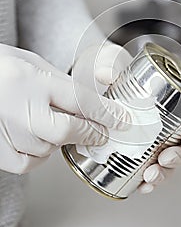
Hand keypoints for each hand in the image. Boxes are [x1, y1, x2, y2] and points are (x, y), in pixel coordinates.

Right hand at [0, 45, 129, 173]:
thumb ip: (65, 84)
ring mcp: (3, 128)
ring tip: (56, 126)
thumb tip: (97, 101)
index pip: (78, 99)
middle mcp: (16, 105)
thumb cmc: (3, 66)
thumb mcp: (36, 64)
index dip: (106, 113)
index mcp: (30, 78)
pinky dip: (39, 155)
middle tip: (103, 133)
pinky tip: (39, 141)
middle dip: (90, 133)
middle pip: (65, 130)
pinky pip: (27, 162)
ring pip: (47, 149)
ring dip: (60, 142)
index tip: (122, 121)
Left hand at [95, 42, 180, 193]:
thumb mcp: (108, 58)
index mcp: (168, 98)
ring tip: (150, 177)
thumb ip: (108, 61)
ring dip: (163, 172)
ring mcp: (151, 136)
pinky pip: (148, 167)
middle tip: (164, 159)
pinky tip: (140, 186)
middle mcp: (164, 120)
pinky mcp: (134, 148)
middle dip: (178, 156)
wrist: (88, 78)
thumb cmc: (107, 67)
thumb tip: (107, 75)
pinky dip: (147, 180)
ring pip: (167, 159)